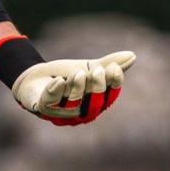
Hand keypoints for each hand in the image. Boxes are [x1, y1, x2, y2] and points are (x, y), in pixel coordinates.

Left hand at [10, 50, 135, 126]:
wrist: (35, 77)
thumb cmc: (65, 75)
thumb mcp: (88, 67)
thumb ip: (107, 64)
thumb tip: (133, 55)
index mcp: (95, 104)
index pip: (109, 98)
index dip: (113, 85)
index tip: (114, 68)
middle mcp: (80, 114)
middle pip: (94, 106)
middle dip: (97, 88)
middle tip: (97, 69)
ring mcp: (60, 115)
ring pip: (73, 106)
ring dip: (77, 89)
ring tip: (78, 73)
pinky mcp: (42, 109)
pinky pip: (49, 104)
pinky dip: (55, 92)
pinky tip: (58, 82)